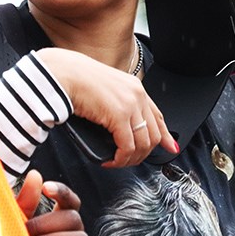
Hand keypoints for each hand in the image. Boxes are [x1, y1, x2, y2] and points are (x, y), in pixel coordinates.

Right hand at [35, 48, 178, 166]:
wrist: (64, 73)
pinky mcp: (119, 115)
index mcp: (135, 88)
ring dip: (130, 159)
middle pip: (153, 135)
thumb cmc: (75, 79)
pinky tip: (110, 161)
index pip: (157, 116)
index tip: (170, 147)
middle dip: (143, 154)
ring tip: (116, 162)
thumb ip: (117, 103)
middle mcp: (137, 95)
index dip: (165, 135)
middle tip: (128, 161)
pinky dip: (120, 159)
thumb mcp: (105, 89)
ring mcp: (130, 105)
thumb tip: (119, 124)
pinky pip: (127, 147)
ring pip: (143, 144)